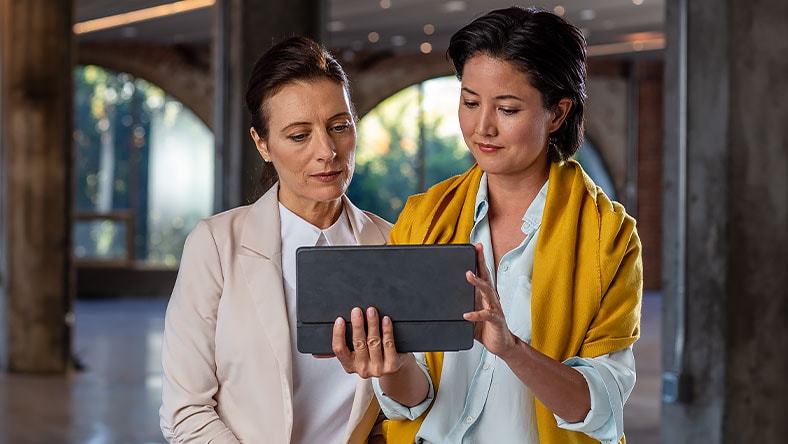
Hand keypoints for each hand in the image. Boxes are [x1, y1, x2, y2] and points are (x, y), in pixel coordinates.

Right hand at [333, 306, 410, 377]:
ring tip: (371, 311)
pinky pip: (388, 345)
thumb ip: (342, 347)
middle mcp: (362, 369)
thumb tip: (321, 345)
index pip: (339, 350)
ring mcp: (378, 368)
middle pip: (358, 344)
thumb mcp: (354, 354)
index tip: (339, 320)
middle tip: (357, 311)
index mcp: (349, 365)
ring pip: (373, 342)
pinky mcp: (392, 365)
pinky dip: (387, 331)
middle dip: (357, 325)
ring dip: (372, 324)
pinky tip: (385, 320)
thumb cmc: (370, 355)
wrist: (391, 367)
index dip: (338, 334)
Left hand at [462, 243, 518, 357]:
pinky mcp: (496, 320)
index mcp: (484, 295)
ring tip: (468, 275)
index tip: (475, 247)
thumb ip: (461, 306)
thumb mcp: (471, 314)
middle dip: (482, 262)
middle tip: (477, 249)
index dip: (479, 260)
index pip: (482, 274)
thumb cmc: (487, 328)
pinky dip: (476, 314)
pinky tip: (466, 314)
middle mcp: (491, 298)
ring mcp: (494, 308)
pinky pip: (486, 315)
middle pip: (487, 276)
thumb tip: (442, 301)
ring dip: (478, 282)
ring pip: (488, 291)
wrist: (502, 345)